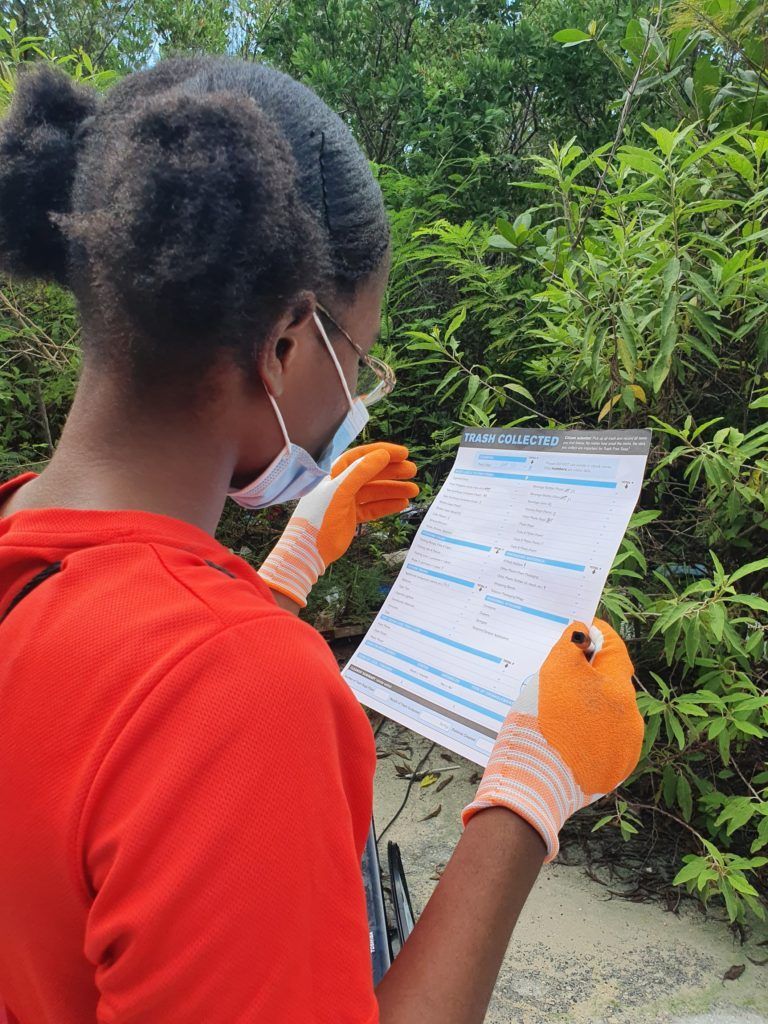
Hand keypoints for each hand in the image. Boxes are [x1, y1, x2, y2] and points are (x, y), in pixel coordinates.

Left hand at [258, 442, 417, 606]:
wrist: (307, 551)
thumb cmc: (317, 518)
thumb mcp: (339, 492)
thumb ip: (360, 472)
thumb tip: (382, 455)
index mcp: (334, 474)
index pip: (361, 457)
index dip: (382, 453)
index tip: (402, 453)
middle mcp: (341, 485)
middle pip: (371, 473)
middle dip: (392, 471)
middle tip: (412, 470)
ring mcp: (346, 501)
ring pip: (375, 491)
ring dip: (394, 489)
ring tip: (414, 489)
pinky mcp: (351, 517)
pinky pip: (373, 508)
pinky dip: (387, 505)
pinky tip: (402, 503)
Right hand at [462, 619, 643, 860]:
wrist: (536, 781)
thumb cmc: (543, 720)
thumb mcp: (554, 671)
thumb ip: (571, 646)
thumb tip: (583, 632)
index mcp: (619, 690)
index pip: (614, 647)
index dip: (595, 634)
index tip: (580, 630)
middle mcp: (631, 718)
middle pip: (611, 682)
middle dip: (590, 673)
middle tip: (561, 672)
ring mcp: (625, 748)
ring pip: (608, 712)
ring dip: (589, 704)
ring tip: (559, 710)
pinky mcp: (614, 771)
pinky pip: (603, 740)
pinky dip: (588, 732)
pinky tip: (566, 735)